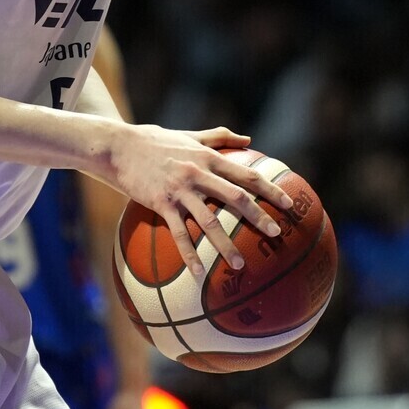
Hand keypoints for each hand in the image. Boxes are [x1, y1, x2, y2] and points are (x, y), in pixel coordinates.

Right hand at [106, 124, 292, 279]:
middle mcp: (197, 173)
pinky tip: (198, 272)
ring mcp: (179, 190)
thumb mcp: (189, 135)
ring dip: (225, 245)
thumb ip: (219, 137)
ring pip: (208, 221)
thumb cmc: (154, 140)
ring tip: (239, 265)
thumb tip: (248, 138)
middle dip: (258, 217)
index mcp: (208, 158)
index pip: (246, 175)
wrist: (119, 146)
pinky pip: (178, 233)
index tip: (288, 204)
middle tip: (276, 235)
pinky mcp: (160, 203)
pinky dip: (189, 254)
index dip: (270, 189)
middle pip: (235, 198)